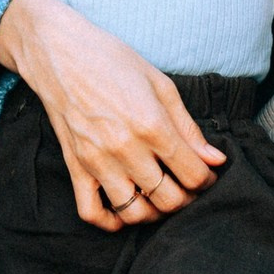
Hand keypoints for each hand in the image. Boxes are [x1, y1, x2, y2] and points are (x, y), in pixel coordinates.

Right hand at [0, 0, 226, 230]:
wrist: (58, 51)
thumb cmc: (112, 60)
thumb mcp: (160, 84)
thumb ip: (188, 127)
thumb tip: (215, 159)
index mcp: (151, 125)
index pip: (193, 174)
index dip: (207, 179)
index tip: (206, 174)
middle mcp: (125, 148)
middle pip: (169, 200)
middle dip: (187, 199)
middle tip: (187, 187)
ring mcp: (97, 161)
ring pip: (135, 213)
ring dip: (154, 213)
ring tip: (159, 197)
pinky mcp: (74, 167)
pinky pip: (91, 213)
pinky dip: (111, 222)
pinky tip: (125, 210)